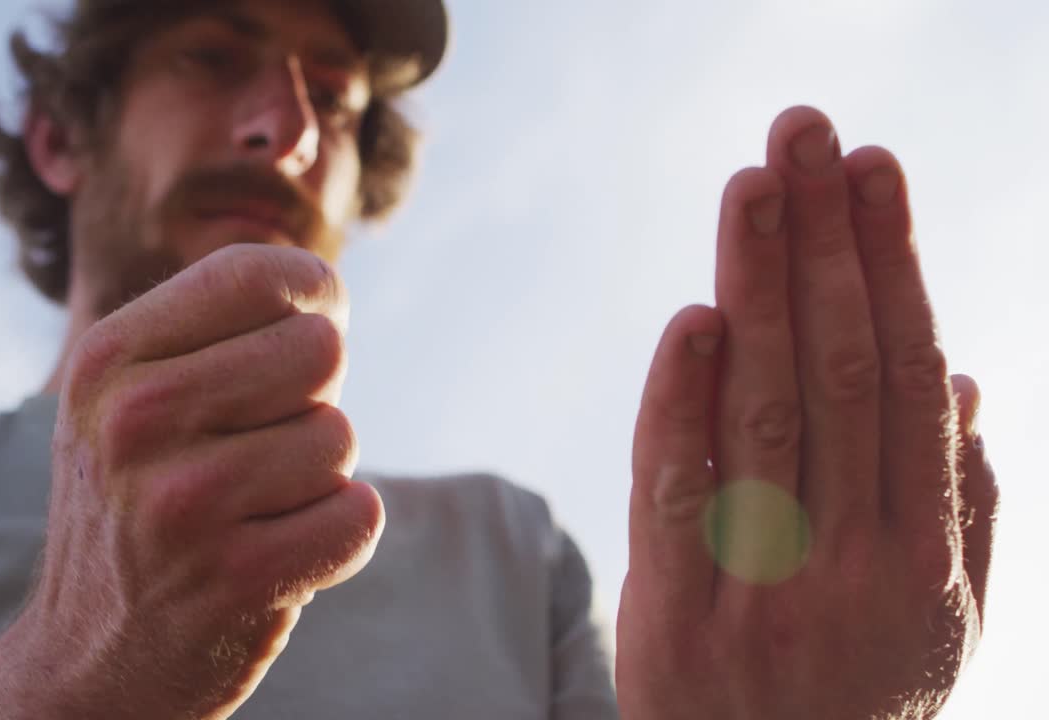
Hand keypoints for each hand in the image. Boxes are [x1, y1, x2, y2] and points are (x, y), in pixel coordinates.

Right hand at [28, 245, 381, 718]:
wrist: (91, 659)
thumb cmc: (136, 506)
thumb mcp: (126, 401)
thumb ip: (213, 332)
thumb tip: (326, 292)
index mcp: (108, 361)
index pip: (256, 274)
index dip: (310, 294)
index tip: (311, 323)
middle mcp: (136, 421)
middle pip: (319, 351)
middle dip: (311, 398)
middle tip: (258, 447)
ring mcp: (186, 503)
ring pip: (340, 437)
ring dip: (317, 477)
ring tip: (251, 511)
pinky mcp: (241, 576)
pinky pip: (359, 515)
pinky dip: (337, 537)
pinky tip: (278, 556)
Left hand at [617, 107, 998, 719]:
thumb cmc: (852, 704)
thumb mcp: (936, 629)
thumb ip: (961, 513)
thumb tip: (971, 382)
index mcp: (927, 566)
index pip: (912, 383)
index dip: (895, 268)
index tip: (875, 174)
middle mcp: (853, 572)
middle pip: (841, 374)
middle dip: (827, 243)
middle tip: (807, 135)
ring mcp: (762, 596)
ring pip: (764, 413)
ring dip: (760, 286)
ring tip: (755, 187)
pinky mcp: (673, 618)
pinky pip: (675, 492)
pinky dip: (682, 397)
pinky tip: (697, 315)